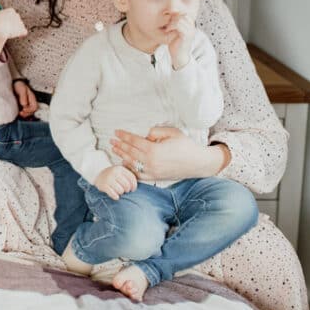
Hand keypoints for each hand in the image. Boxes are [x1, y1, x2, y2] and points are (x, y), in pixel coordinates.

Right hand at [0, 8, 26, 52]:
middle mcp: (16, 15)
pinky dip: (21, 34)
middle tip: (7, 28)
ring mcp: (20, 22)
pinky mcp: (22, 29)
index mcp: (10, 10)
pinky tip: (17, 36)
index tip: (5, 23)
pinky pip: (24, 32)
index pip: (12, 14)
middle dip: (13, 23)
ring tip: (9, 33)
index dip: (9, 19)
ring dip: (16, 29)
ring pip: (20, 26)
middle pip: (16, 19)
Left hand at [13, 80, 37, 117]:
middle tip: (20, 113)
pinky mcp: (21, 106)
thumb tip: (24, 104)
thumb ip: (23, 96)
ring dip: (24, 114)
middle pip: (32, 111)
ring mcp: (26, 104)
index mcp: (32, 98)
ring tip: (18, 114)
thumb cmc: (19, 85)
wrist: (14, 84)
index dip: (30, 110)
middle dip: (27, 113)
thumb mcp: (21, 89)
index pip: (34, 107)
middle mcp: (30, 102)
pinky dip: (20, 113)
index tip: (23, 109)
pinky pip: (23, 111)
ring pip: (28, 112)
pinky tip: (16, 113)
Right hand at [94, 165, 137, 199]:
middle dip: (127, 190)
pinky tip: (115, 196)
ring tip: (118, 191)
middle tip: (125, 190)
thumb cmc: (113, 176)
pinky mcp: (103, 185)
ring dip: (121, 193)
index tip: (133, 189)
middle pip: (127, 185)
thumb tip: (140, 179)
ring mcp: (108, 179)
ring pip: (120, 190)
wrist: (97, 175)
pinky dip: (116, 196)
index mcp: (120, 168)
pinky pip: (113, 194)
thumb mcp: (120, 172)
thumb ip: (129, 174)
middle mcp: (114, 172)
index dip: (134, 186)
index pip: (132, 178)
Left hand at [110, 126, 228, 181]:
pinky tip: (124, 163)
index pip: (134, 141)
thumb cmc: (186, 145)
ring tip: (114, 149)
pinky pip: (138, 174)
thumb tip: (145, 135)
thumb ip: (156, 131)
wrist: (198, 163)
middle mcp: (151, 162)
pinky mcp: (155, 177)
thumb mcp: (172, 132)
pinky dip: (130, 168)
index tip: (116, 132)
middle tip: (112, 140)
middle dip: (119, 145)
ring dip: (121, 156)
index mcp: (154, 149)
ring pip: (132, 163)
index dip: (124, 136)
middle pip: (130, 152)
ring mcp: (152, 171)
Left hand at [165, 13, 195, 68]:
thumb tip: (168, 16)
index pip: (184, 14)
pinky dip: (171, 26)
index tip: (167, 19)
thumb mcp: (176, 33)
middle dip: (173, 17)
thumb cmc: (176, 45)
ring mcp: (190, 32)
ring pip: (180, 19)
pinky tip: (167, 30)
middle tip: (166, 23)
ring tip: (167, 28)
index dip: (175, 14)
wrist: (179, 57)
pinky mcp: (186, 36)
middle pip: (182, 15)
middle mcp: (192, 28)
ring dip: (171, 22)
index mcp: (190, 26)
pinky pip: (179, 26)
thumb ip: (175, 25)